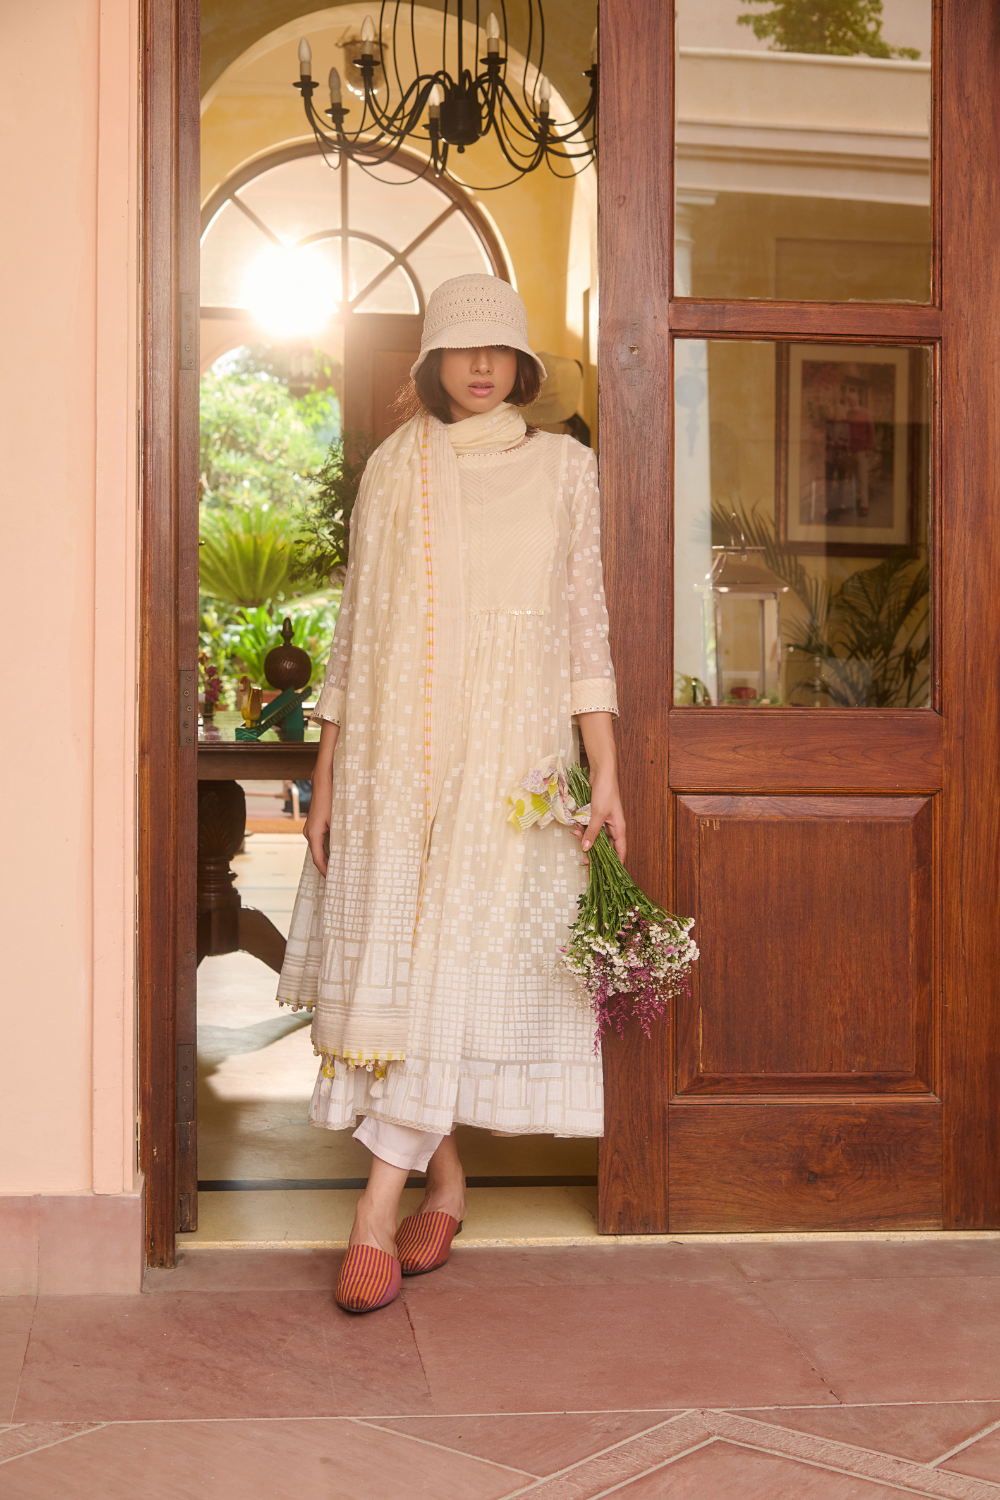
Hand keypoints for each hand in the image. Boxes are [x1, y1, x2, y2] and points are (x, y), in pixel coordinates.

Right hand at [304, 778, 332, 875]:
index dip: (325, 871)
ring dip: (327, 858)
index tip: (333, 880)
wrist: (324, 782)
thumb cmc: (332, 799)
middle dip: (327, 867)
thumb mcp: (338, 820)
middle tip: (339, 877)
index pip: (318, 859)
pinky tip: (335, 853)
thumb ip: (341, 836)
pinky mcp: (313, 825)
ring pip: (318, 848)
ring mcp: (309, 829)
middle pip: (317, 855)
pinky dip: (326, 849)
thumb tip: (348, 852)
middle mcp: (309, 833)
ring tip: (338, 868)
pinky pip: (318, 841)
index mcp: (313, 834)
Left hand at [572, 710, 626, 863]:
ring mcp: (603, 820)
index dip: (617, 864)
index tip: (611, 876)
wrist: (601, 771)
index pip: (621, 851)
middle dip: (593, 852)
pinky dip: (581, 827)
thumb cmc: (606, 792)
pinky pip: (587, 826)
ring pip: (594, 835)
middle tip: (583, 861)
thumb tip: (586, 849)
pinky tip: (574, 825)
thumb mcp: (598, 814)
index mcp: (619, 828)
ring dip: (584, 837)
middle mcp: (613, 826)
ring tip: (574, 834)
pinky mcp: (594, 814)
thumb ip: (592, 832)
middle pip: (605, 846)